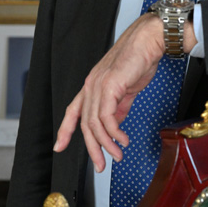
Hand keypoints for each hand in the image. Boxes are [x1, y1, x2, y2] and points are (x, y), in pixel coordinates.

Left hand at [54, 12, 165, 172]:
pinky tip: (122, 140)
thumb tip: (114, 125)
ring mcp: (98, 85)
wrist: (148, 41)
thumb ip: (118, 107)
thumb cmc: (138, 60)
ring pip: (94, 124)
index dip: (65, 130)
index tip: (59, 146)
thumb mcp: (125, 89)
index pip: (73, 111)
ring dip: (106, 145)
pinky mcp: (109, 86)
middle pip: (84, 124)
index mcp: (92, 85)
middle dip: (92, 148)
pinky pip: (107, 117)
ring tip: (117, 155)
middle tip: (100, 165)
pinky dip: (114, 133)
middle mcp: (90, 86)